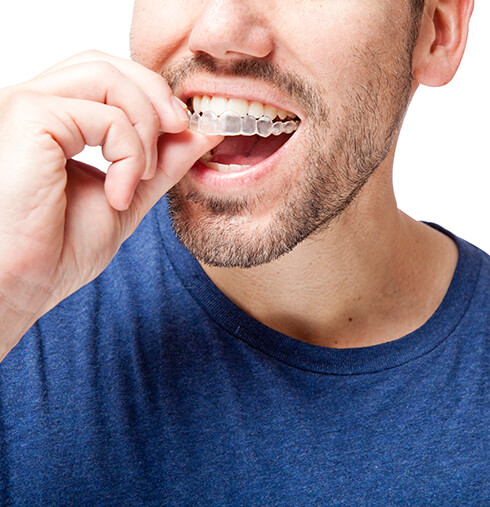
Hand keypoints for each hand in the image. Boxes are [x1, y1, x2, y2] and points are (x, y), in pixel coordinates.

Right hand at [0, 50, 221, 358]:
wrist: (21, 285)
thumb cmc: (57, 248)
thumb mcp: (127, 196)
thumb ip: (161, 162)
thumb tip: (201, 132)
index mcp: (54, 120)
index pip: (109, 79)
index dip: (153, 97)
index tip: (186, 129)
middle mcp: (37, 104)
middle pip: (109, 65)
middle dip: (157, 95)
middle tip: (182, 130)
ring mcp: (30, 106)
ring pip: (109, 77)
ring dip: (146, 124)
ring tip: (142, 175)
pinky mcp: (31, 117)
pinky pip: (106, 116)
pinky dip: (129, 154)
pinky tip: (119, 194)